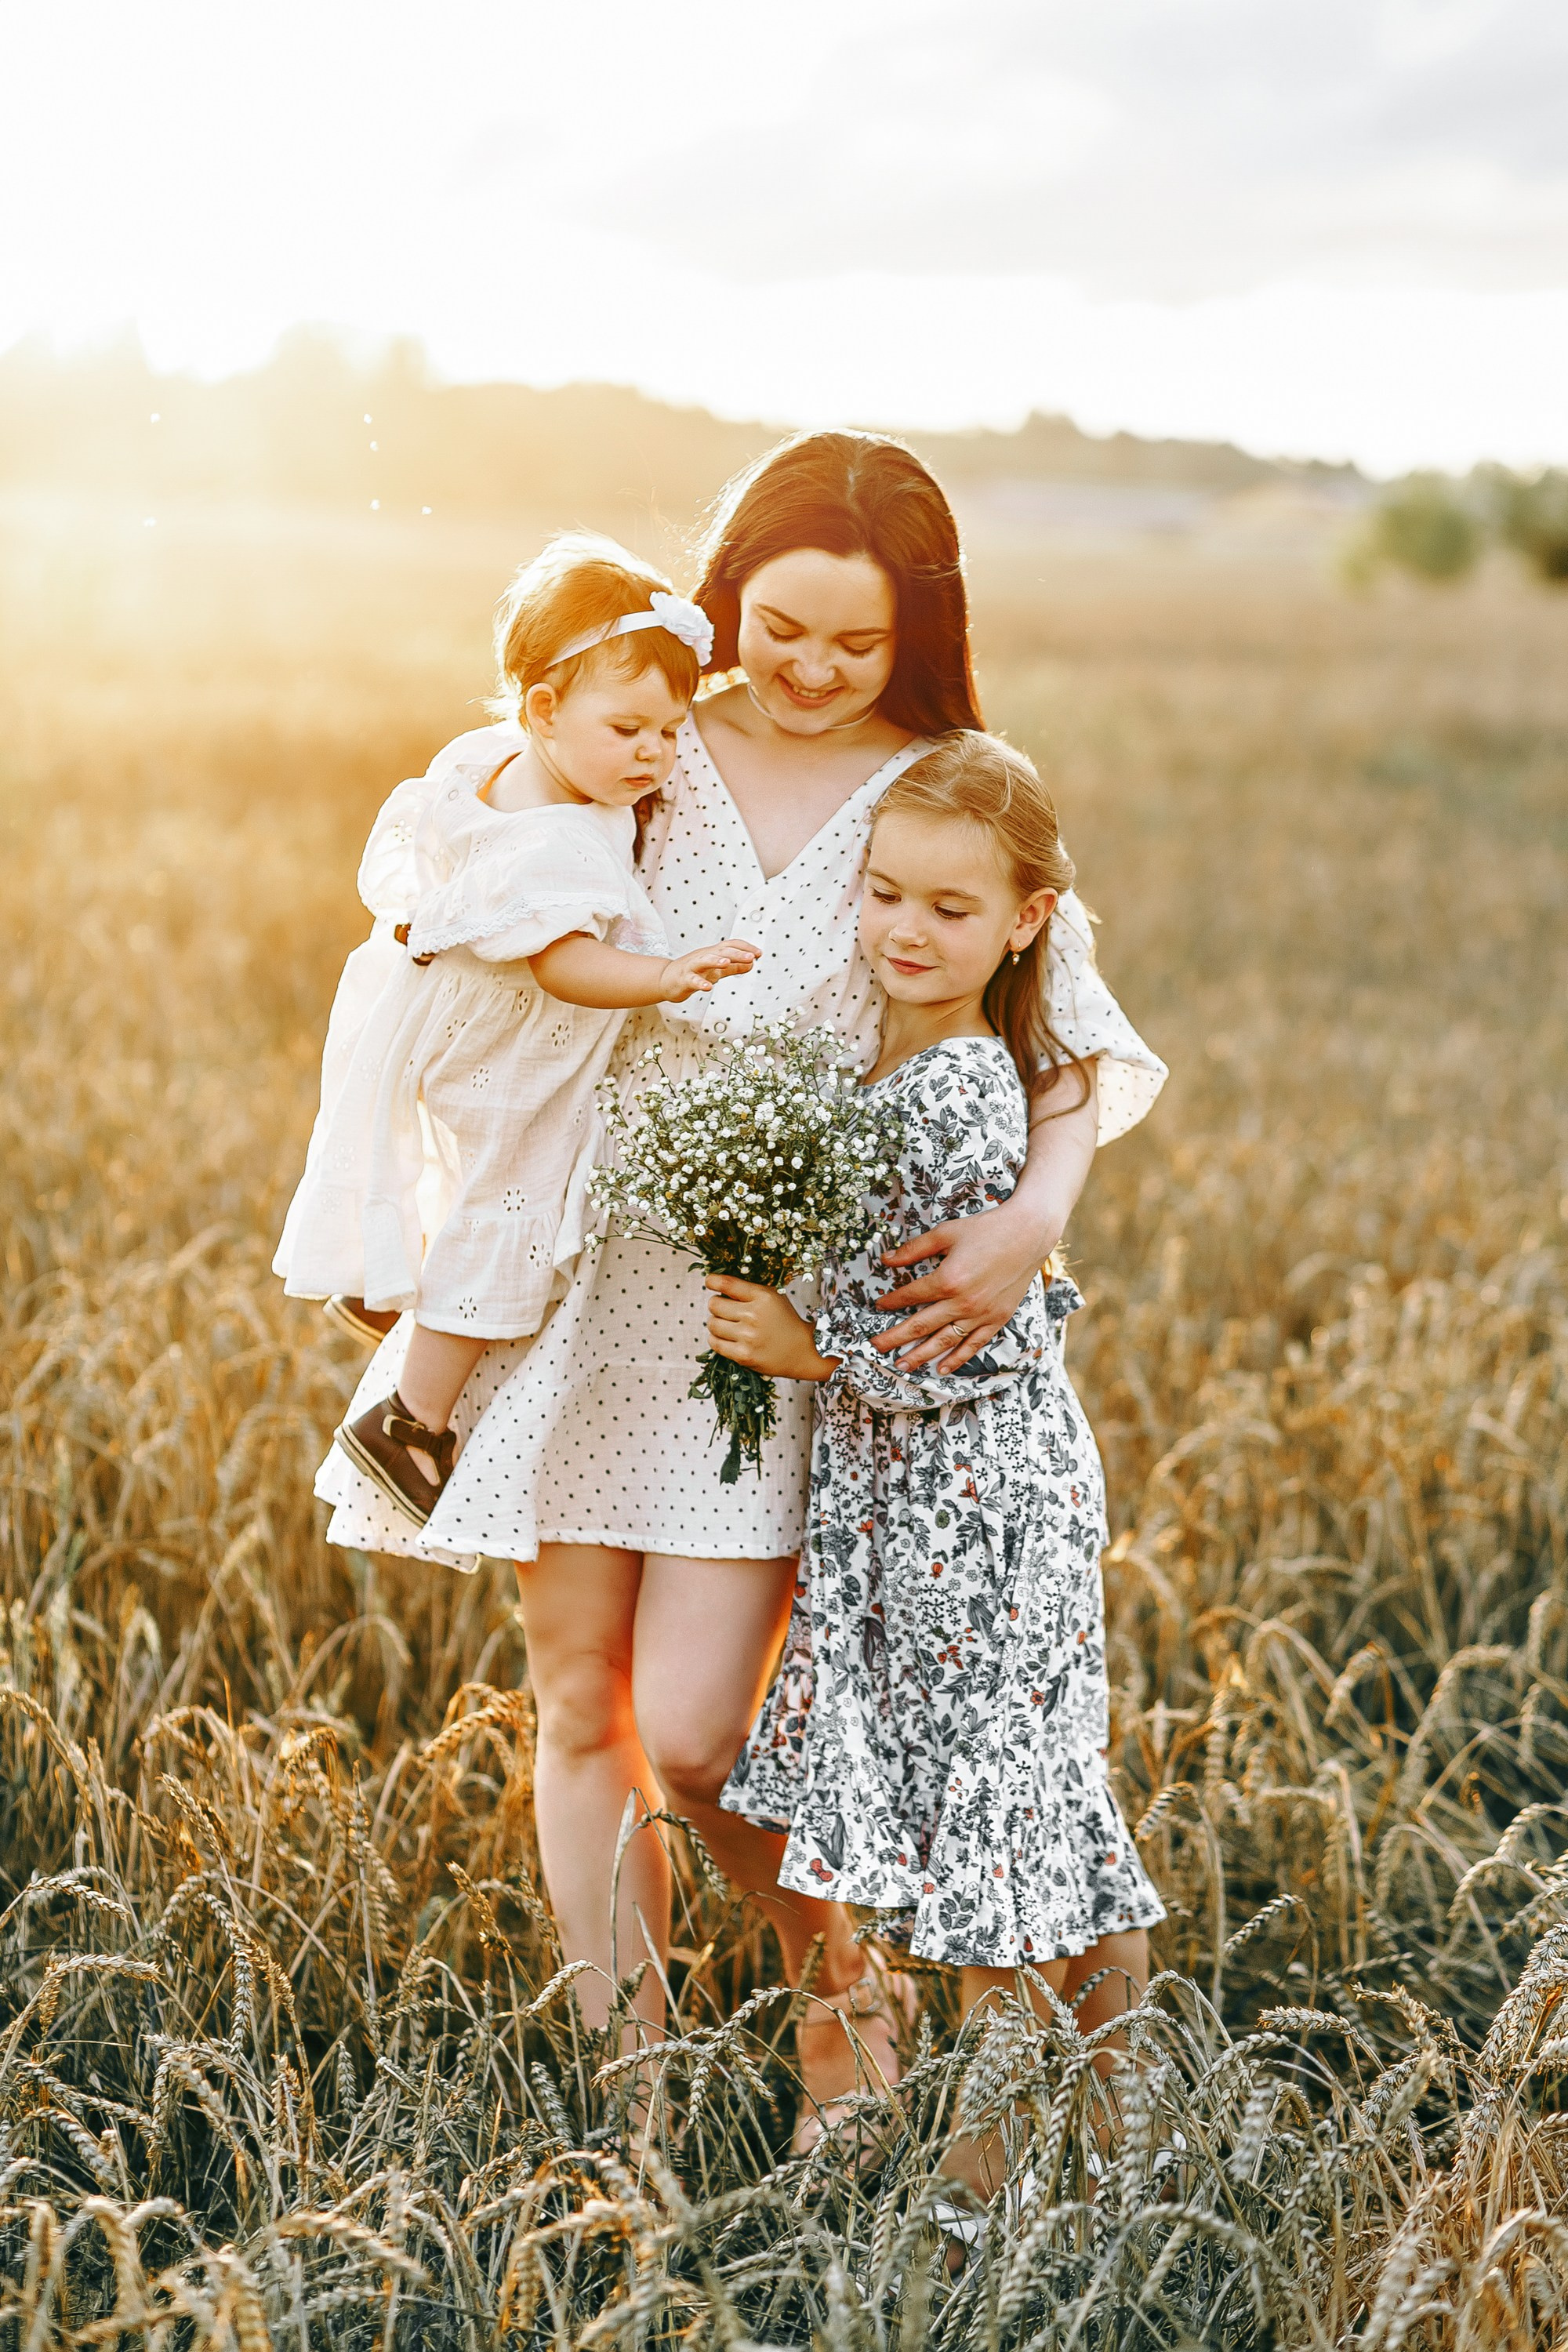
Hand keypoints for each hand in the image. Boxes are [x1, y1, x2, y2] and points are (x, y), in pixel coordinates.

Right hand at [658, 939, 759, 1002]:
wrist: (666, 979)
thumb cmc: (692, 973)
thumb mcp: (716, 970)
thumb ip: (733, 967)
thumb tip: (751, 963)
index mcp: (712, 954)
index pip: (730, 945)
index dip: (745, 947)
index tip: (759, 953)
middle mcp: (703, 957)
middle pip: (720, 951)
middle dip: (736, 953)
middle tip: (751, 956)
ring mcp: (692, 967)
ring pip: (704, 960)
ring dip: (716, 960)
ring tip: (727, 963)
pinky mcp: (683, 980)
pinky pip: (692, 980)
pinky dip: (700, 983)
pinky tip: (708, 987)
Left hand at [706, 1275, 835, 1379]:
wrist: (804, 1351)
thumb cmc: (786, 1322)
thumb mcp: (773, 1297)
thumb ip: (749, 1291)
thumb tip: (718, 1285)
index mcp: (763, 1297)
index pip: (727, 1284)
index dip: (713, 1281)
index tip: (710, 1282)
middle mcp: (754, 1315)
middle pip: (714, 1304)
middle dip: (717, 1305)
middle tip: (725, 1310)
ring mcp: (748, 1337)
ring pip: (712, 1324)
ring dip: (716, 1323)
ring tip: (727, 1325)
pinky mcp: (744, 1355)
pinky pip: (715, 1343)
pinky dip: (716, 1339)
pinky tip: (725, 1337)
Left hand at [874, 1060, 1099, 1370]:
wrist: (1028, 1234)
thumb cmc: (986, 1229)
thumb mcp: (946, 1233)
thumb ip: (914, 1249)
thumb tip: (886, 1260)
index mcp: (947, 1279)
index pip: (910, 1296)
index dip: (891, 1302)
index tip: (878, 1306)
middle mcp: (962, 1302)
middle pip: (920, 1325)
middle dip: (895, 1337)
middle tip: (876, 1347)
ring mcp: (981, 1314)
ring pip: (944, 1341)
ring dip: (920, 1355)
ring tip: (901, 1365)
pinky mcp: (997, 1319)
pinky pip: (973, 1345)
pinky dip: (957, 1359)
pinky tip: (942, 1369)